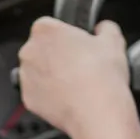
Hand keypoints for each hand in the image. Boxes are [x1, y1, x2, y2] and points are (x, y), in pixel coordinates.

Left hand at [17, 17, 130, 136]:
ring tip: (76, 83)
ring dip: (52, 75)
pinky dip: (49, 95)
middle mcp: (30, 51)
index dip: (68, 36)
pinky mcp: (27, 98)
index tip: (79, 46)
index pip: (51, 25)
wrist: (97, 113)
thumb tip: (103, 29)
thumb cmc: (101, 77)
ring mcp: (26, 76)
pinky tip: (68, 97)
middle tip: (80, 65)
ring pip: (38, 71)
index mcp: (45, 30)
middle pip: (42, 48)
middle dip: (58, 55)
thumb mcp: (114, 41)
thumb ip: (105, 27)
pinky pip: (38, 92)